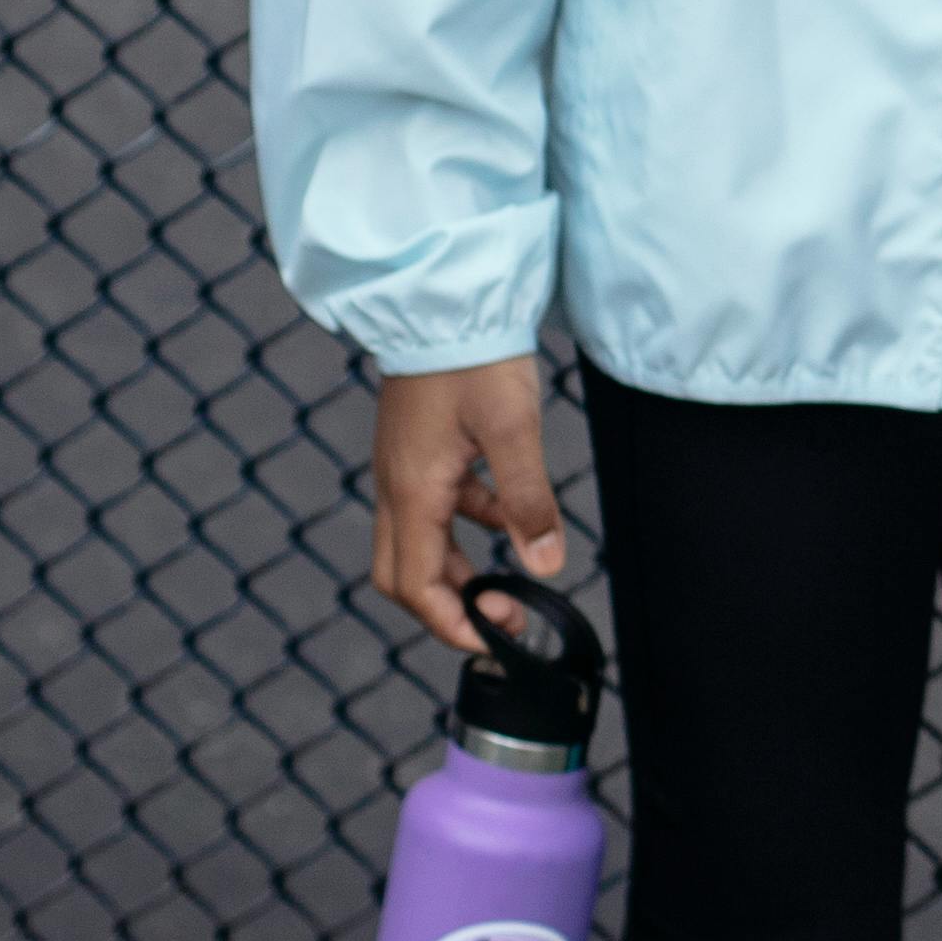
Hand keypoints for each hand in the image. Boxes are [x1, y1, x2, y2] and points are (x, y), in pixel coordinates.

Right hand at [371, 358, 567, 657]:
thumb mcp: (513, 430)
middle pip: (404, 574)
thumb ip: (527, 502)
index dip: (452, 624)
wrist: (445, 299)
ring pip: (421, 542)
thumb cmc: (474, 358)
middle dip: (448, 608)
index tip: (496, 641)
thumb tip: (544, 566)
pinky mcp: (419, 448)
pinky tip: (507, 518)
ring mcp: (404, 467)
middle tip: (503, 621)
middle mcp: (396, 485)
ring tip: (512, 584)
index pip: (415, 586)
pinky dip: (468, 523)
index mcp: (412, 490)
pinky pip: (437, 505)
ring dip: (460, 571)